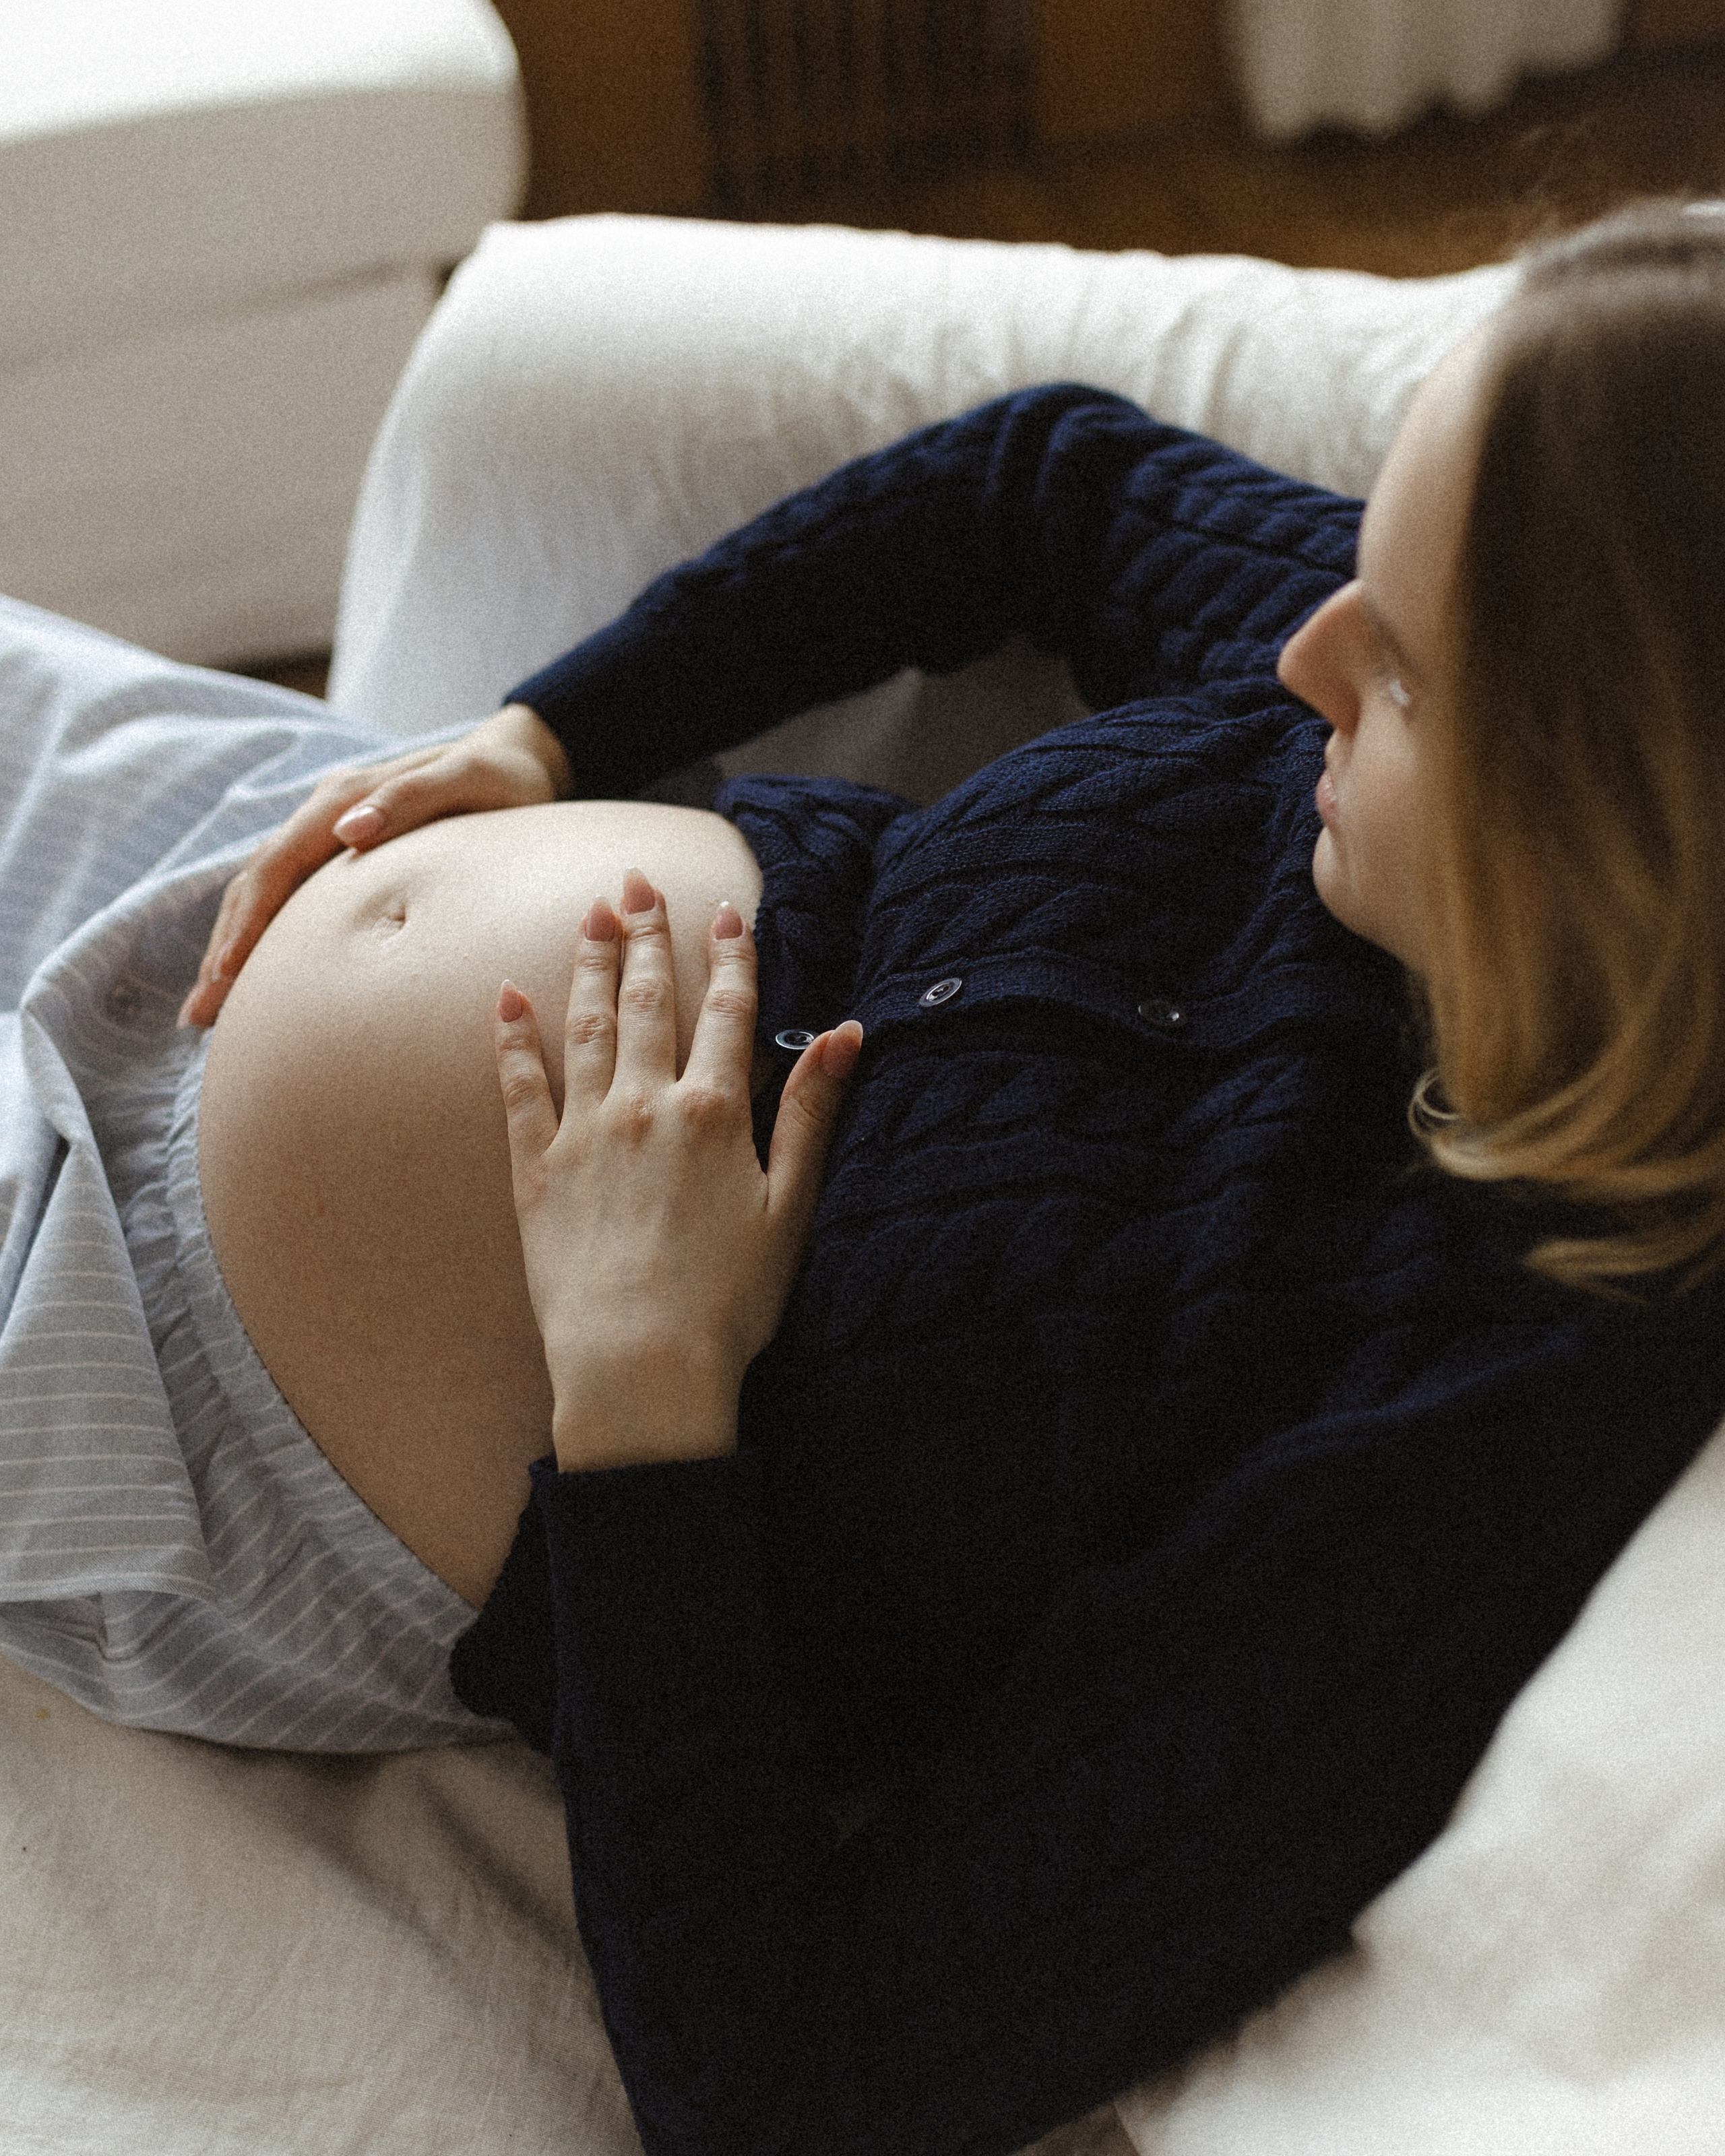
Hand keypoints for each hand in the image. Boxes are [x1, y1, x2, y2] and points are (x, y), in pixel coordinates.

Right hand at [178, 702, 570, 1027]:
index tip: (228, 974)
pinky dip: (263, 939)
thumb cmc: (501, 778)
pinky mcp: (342, 854)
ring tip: (208, 1011)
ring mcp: (329, 833)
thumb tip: (350, 830)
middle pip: (256, 885)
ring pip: (264, 894)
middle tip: (200, 1014)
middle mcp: (325, 812)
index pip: (277, 866)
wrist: (518, 759)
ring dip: (233, 949)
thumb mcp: (468, 780)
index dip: (249, 922)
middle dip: (225, 949)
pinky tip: (252, 980)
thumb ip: (412, 799)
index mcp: (344, 796)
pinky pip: (289, 898)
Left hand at [494, 870, 861, 1472]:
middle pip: (650, 1001)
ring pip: (587, 1026)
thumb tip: (847, 1035)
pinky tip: (507, 996)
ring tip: (591, 915)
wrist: (639, 1366)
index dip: (730, 956)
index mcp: (713, 1112)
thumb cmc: (728, 1301)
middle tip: (637, 881)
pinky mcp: (536, 1170)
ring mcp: (584, 1133)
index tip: (726, 910)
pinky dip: (513, 1037)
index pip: (726, 1012)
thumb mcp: (790, 1205)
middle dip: (648, 936)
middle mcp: (645, 1104)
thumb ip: (811, 1113)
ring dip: (590, 965)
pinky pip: (520, 1087)